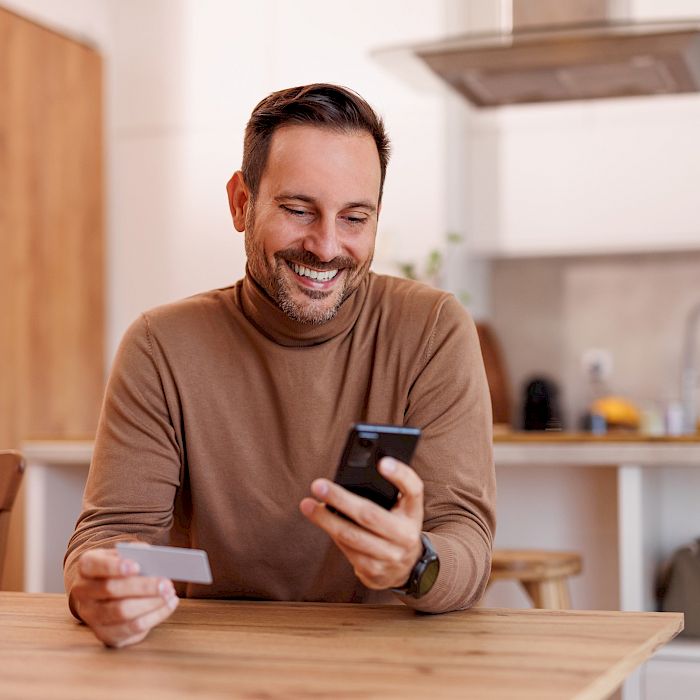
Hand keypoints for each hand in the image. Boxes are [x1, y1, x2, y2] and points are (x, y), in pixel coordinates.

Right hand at [69, 547, 178, 647]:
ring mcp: (91, 616)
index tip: (136, 566)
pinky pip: (132, 628)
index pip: (93, 565)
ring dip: (151, 603)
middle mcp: (83, 593)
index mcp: (86, 567)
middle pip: (111, 590)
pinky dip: (155, 616)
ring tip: (169, 593)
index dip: (114, 566)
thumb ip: (138, 553)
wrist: (106, 593)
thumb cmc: (121, 569)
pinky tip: (169, 604)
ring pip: (122, 612)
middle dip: (143, 587)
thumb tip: (154, 559)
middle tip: (166, 583)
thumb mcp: (126, 555)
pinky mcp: (105, 635)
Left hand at [299, 457, 423, 589]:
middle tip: (318, 485)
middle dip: (340, 499)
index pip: (413, 489)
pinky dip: (332, 533)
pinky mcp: (374, 572)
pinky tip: (321, 521)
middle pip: (370, 514)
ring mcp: (391, 556)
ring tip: (307, 505)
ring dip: (325, 519)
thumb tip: (346, 479)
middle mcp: (406, 535)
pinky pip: (347, 550)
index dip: (400, 475)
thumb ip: (385, 491)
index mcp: (413, 512)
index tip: (381, 462)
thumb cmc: (397, 525)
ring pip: (352, 536)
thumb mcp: (400, 508)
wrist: (408, 567)